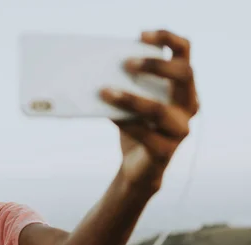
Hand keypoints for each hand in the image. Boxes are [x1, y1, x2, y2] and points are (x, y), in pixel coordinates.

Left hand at [100, 29, 199, 191]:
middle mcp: (189, 105)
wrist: (137, 169)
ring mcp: (180, 130)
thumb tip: (98, 69)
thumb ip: (128, 86)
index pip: (184, 54)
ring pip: (159, 109)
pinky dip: (125, 122)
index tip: (142, 35)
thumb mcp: (133, 102)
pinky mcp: (165, 151)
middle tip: (127, 63)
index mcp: (184, 88)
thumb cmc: (135, 128)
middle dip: (156, 65)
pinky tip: (109, 115)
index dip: (168, 40)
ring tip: (105, 91)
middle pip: (184, 75)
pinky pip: (145, 134)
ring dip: (130, 98)